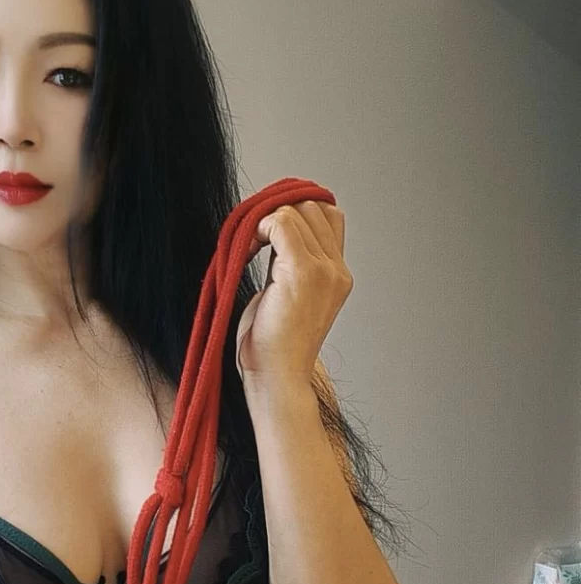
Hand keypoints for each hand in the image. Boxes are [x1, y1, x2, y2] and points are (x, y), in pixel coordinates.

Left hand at [236, 199, 352, 384]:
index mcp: (337, 275)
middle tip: (252, 236)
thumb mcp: (286, 293)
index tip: (266, 230)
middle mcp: (337, 270)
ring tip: (247, 246)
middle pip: (313, 207)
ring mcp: (324, 270)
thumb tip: (272, 229)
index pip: (328, 215)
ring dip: (265, 220)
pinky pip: (281, 223)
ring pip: (297, 210)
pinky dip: (258, 227)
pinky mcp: (303, 272)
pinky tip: (246, 248)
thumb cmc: (273, 344)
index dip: (295, 212)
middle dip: (278, 212)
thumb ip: (287, 261)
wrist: (277, 376)